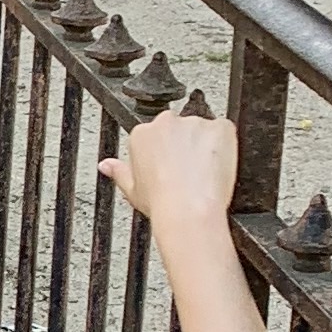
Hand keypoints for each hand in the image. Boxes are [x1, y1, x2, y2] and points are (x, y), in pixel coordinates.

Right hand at [100, 105, 235, 233]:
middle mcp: (166, 122)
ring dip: (206, 146)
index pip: (157, 135)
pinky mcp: (220, 126)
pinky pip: (225, 131)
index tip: (172, 168)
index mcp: (142, 134)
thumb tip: (106, 165)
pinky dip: (225, 146)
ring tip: (205, 173)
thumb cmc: (161, 203)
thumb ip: (119, 172)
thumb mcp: (132, 191)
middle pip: (180, 128)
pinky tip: (218, 167)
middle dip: (186, 145)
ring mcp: (194, 123)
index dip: (167, 153)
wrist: (188, 210)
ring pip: (203, 130)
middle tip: (191, 171)